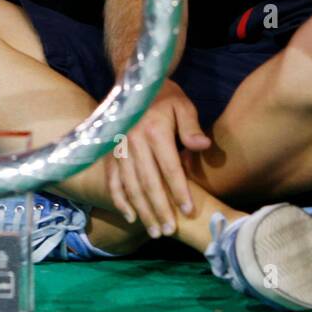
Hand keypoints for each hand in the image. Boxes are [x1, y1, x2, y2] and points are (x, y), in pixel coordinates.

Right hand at [105, 79, 211, 238]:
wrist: (133, 80)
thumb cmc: (163, 95)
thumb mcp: (182, 105)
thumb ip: (191, 127)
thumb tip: (203, 146)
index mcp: (154, 131)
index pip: (169, 169)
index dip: (179, 192)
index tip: (188, 211)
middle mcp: (133, 141)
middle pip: (148, 183)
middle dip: (159, 210)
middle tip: (169, 230)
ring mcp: (118, 148)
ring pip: (130, 186)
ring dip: (142, 211)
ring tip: (154, 230)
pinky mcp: (109, 152)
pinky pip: (112, 180)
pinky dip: (120, 200)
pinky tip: (130, 216)